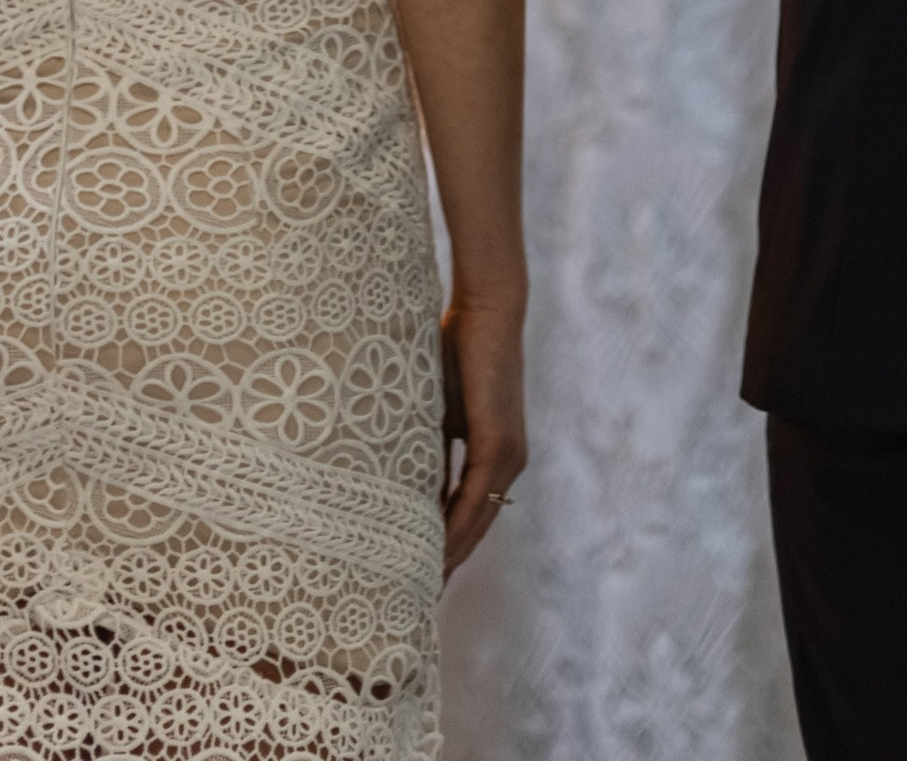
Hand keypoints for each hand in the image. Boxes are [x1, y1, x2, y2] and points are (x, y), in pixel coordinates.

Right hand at [439, 292, 527, 577]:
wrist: (486, 309)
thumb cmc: (455, 350)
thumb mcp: (436, 413)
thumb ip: (428, 448)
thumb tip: (397, 484)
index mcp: (494, 456)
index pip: (470, 515)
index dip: (446, 547)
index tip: (418, 577)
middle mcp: (509, 463)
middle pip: (476, 530)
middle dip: (446, 563)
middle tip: (412, 598)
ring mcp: (509, 456)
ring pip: (477, 521)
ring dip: (449, 553)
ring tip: (416, 585)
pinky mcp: (500, 444)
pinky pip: (475, 497)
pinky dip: (455, 525)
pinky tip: (433, 551)